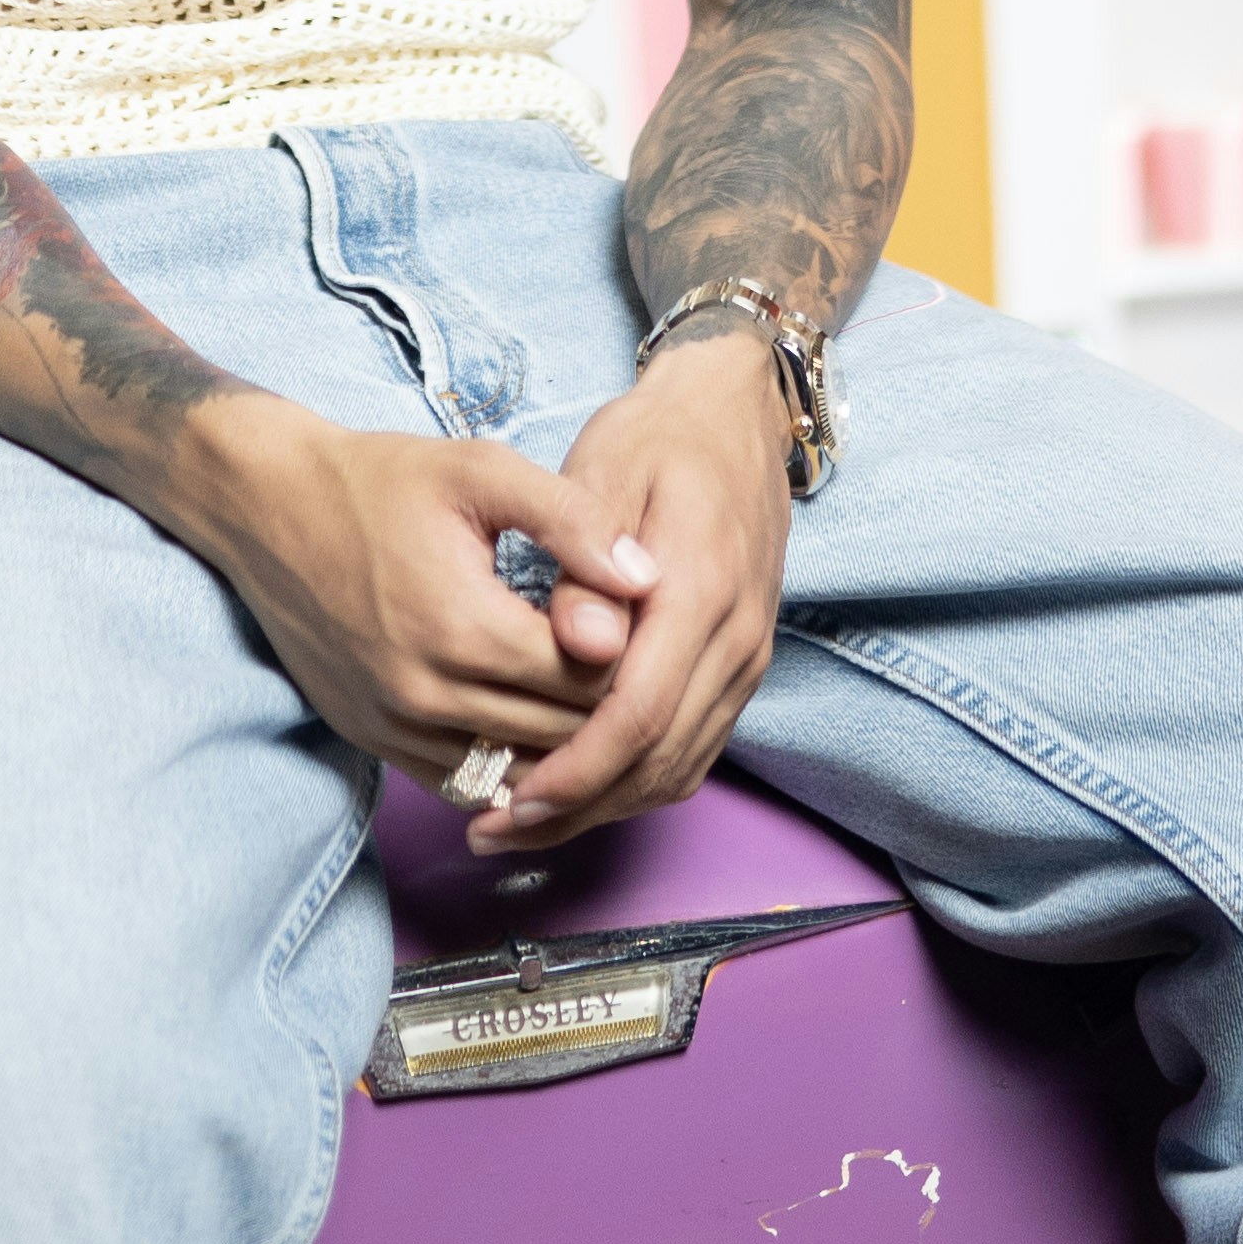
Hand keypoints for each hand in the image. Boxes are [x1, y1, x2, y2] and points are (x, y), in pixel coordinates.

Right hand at [186, 404, 662, 793]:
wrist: (269, 508)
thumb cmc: (380, 481)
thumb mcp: (481, 472)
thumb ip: (571, 520)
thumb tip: (648, 577)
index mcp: (465, 627)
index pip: (586, 677)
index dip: (626, 649)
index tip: (630, 614)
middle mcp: (428, 694)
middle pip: (559, 732)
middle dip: (602, 700)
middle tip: (623, 657)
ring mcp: (395, 727)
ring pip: (516, 770)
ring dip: (558, 742)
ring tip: (584, 692)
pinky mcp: (373, 741)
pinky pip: (464, 783)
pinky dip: (505, 763)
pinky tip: (528, 721)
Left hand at [467, 324, 791, 850]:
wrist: (731, 416)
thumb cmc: (656, 437)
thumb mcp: (607, 467)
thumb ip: (585, 553)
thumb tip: (576, 641)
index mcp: (702, 588)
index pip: (638, 712)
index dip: (574, 769)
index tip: (510, 797)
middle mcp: (737, 638)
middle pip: (659, 760)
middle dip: (577, 806)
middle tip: (495, 827)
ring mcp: (746, 658)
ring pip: (679, 767)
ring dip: (603, 805)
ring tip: (521, 821)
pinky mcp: (739, 668)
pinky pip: (692, 749)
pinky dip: (634, 781)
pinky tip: (577, 787)